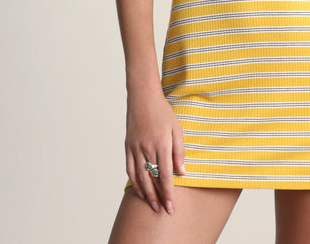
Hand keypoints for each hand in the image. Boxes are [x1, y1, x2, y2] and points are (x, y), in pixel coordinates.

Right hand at [124, 91, 185, 213]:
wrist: (143, 97)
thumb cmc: (163, 112)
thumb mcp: (177, 129)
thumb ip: (179, 152)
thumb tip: (182, 173)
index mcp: (161, 144)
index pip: (164, 175)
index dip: (168, 193)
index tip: (172, 206)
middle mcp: (147, 148)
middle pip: (151, 180)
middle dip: (158, 198)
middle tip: (164, 211)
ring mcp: (135, 148)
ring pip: (140, 177)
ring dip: (146, 194)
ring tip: (153, 206)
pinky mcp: (128, 147)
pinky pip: (130, 169)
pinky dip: (134, 182)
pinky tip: (140, 191)